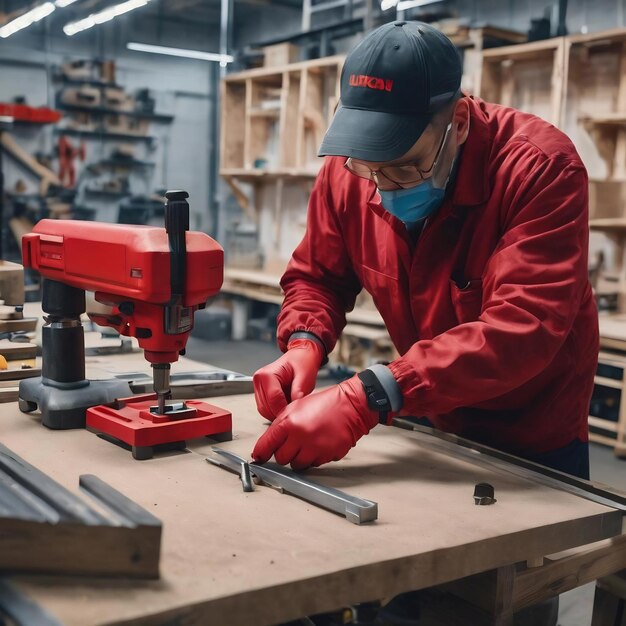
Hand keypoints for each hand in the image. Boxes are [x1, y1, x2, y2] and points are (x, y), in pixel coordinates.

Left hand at [251, 374, 378, 469]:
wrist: (350, 406)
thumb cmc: (325, 404)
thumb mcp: (296, 406)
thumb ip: (281, 424)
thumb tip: (269, 442)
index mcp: (290, 423)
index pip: (267, 444)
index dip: (261, 452)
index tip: (258, 457)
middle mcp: (301, 437)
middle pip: (281, 458)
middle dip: (284, 453)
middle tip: (291, 445)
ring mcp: (315, 448)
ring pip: (297, 465)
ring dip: (299, 458)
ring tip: (306, 444)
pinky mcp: (327, 455)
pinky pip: (314, 464)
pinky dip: (314, 458)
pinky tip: (318, 445)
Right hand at [253, 339, 323, 421]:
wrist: (300, 356)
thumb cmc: (302, 362)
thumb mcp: (305, 376)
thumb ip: (299, 391)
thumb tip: (294, 408)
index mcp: (266, 374)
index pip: (273, 399)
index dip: (285, 410)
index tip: (296, 415)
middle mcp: (259, 380)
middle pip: (266, 407)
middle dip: (281, 413)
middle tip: (296, 413)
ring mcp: (258, 387)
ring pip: (264, 410)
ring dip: (278, 412)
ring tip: (292, 407)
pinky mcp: (261, 392)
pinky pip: (266, 408)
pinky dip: (276, 410)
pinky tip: (287, 405)